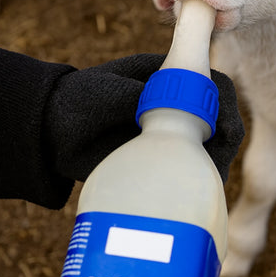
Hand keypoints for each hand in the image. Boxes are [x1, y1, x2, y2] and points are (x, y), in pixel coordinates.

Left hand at [45, 54, 243, 182]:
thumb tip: (167, 103)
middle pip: (219, 118)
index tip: (224, 131)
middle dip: (226, 140)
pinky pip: (191, 171)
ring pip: (210, 147)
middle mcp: (177, 105)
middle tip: (215, 167)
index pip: (213, 85)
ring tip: (205, 187)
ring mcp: (170, 135)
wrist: (50, 132)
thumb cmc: (75, 100)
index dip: (225, 106)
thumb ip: (129, 94)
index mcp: (169, 78)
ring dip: (216, 165)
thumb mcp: (101, 92)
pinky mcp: (160, 162)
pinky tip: (194, 198)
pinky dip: (200, 183)